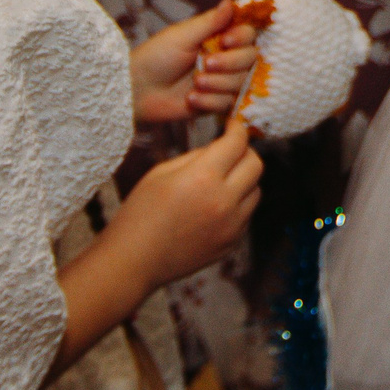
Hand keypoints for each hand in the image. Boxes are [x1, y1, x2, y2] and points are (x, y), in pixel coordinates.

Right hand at [106, 116, 260, 290]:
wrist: (133, 262)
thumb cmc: (139, 214)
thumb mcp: (161, 172)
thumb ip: (197, 156)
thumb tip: (221, 146)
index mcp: (203, 178)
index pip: (238, 143)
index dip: (237, 129)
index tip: (233, 126)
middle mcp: (224, 201)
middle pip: (256, 165)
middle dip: (245, 152)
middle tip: (229, 152)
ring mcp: (231, 226)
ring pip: (256, 190)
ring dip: (244, 180)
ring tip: (221, 182)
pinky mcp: (231, 243)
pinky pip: (246, 215)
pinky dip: (237, 205)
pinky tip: (214, 207)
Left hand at [130, 0, 259, 124]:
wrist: (137, 90)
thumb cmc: (156, 56)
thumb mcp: (183, 35)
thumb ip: (211, 21)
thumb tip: (231, 1)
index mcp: (218, 37)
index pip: (248, 34)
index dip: (242, 37)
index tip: (226, 40)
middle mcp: (225, 58)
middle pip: (250, 59)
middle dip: (230, 63)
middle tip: (206, 64)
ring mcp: (222, 81)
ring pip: (240, 82)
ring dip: (217, 84)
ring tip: (194, 84)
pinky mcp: (216, 103)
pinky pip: (227, 104)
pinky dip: (209, 101)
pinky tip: (191, 98)